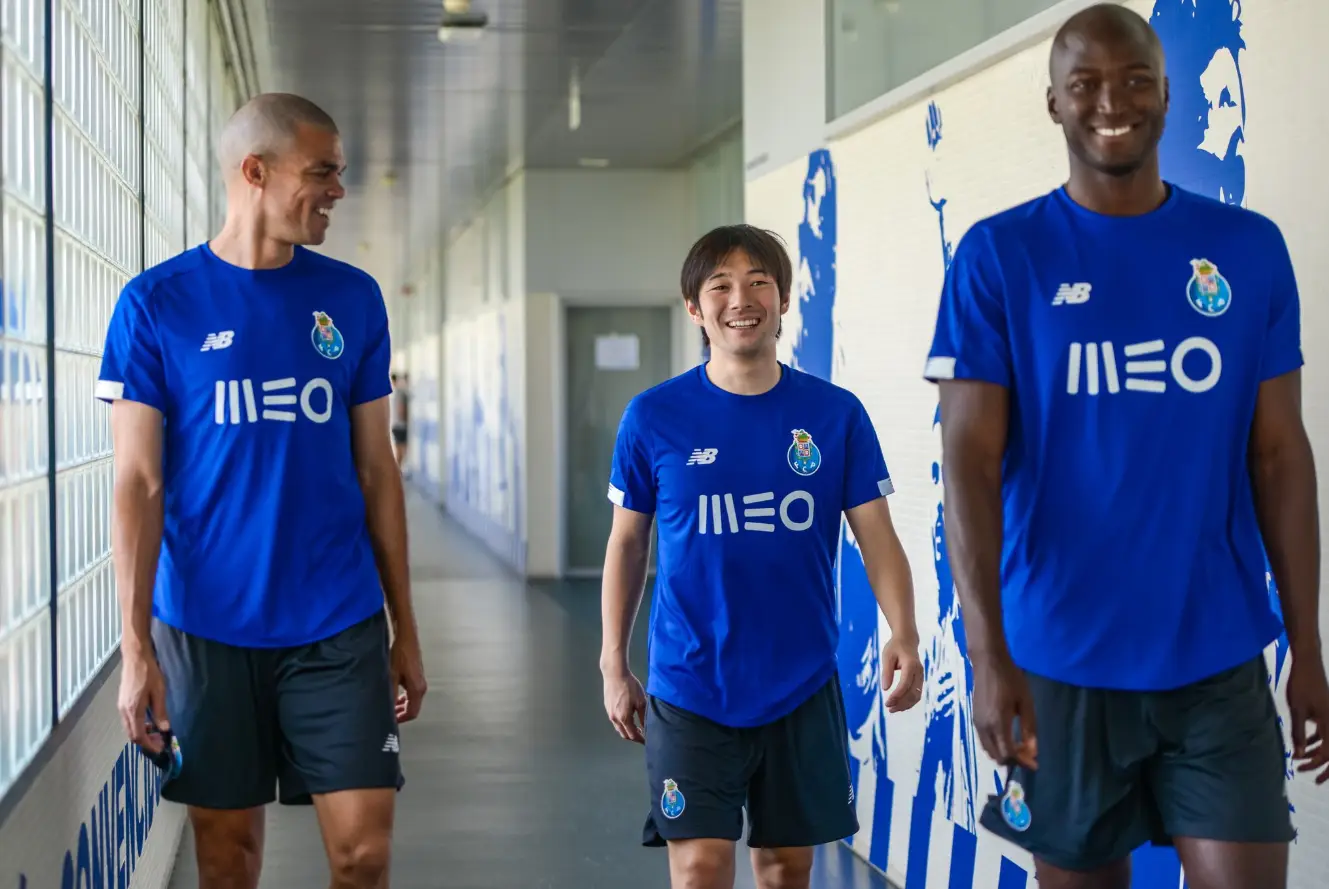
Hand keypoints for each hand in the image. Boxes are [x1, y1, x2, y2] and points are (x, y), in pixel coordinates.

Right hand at [119, 647, 168, 754]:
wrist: (135, 658)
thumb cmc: (149, 673)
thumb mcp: (159, 692)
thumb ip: (161, 712)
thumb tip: (164, 729)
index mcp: (133, 710)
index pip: (139, 736)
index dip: (149, 745)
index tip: (160, 748)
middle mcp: (124, 711)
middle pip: (132, 735)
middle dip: (146, 742)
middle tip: (160, 742)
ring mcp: (121, 707)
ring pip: (129, 728)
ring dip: (142, 734)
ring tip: (157, 732)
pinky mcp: (122, 702)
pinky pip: (128, 721)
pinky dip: (138, 725)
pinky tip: (149, 721)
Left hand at [390, 632, 427, 722]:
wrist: (407, 637)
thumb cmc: (400, 654)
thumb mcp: (391, 676)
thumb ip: (390, 694)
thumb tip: (386, 708)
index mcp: (417, 689)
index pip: (412, 712)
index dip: (401, 719)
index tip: (390, 721)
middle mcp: (421, 686)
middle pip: (413, 707)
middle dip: (400, 713)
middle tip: (387, 715)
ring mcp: (420, 680)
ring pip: (412, 700)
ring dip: (401, 705)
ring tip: (389, 706)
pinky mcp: (417, 675)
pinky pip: (412, 692)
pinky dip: (403, 697)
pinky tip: (394, 694)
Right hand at [603, 667, 646, 742]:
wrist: (615, 674)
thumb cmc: (629, 686)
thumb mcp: (641, 701)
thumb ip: (644, 716)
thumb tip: (646, 728)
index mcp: (624, 718)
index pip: (632, 735)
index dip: (640, 739)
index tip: (647, 740)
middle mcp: (615, 719)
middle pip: (624, 734)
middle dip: (634, 737)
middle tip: (642, 735)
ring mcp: (609, 713)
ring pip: (619, 728)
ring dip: (627, 730)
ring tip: (636, 727)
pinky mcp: (607, 708)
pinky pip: (615, 721)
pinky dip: (622, 724)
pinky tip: (628, 718)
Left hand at [882, 634, 923, 711]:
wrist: (907, 640)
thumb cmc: (895, 647)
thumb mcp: (887, 656)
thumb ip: (887, 672)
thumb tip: (885, 688)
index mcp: (911, 664)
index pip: (905, 684)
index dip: (897, 695)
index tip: (887, 702)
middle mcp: (918, 671)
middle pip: (913, 692)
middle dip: (901, 703)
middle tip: (888, 707)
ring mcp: (921, 676)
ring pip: (916, 695)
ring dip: (906, 705)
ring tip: (893, 709)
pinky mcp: (920, 679)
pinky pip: (917, 693)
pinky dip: (909, 702)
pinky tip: (900, 705)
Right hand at [972, 654, 1037, 770]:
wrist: (988, 662)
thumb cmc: (1010, 679)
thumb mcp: (1026, 702)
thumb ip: (1030, 728)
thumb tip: (1033, 751)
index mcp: (998, 723)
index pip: (1008, 753)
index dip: (1023, 762)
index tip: (1035, 764)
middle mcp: (984, 727)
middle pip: (997, 756)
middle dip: (1014, 760)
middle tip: (1028, 753)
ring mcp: (977, 723)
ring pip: (989, 751)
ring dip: (1004, 753)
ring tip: (1020, 745)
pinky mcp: (974, 719)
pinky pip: (985, 741)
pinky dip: (997, 746)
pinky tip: (1008, 738)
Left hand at [1286, 652, 1328, 783]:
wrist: (1307, 663)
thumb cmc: (1301, 685)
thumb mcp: (1296, 710)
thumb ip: (1298, 733)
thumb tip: (1298, 755)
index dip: (1319, 766)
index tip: (1308, 774)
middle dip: (1320, 764)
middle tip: (1304, 772)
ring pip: (1327, 741)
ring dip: (1315, 752)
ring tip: (1300, 760)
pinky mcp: (1325, 711)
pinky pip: (1324, 731)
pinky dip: (1315, 740)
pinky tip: (1303, 744)